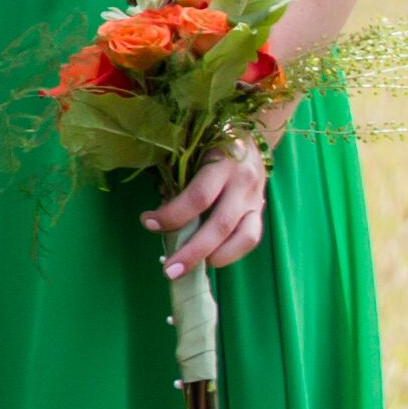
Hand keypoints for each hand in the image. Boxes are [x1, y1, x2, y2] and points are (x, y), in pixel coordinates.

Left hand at [148, 130, 276, 277]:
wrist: (248, 137)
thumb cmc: (208, 147)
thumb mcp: (192, 153)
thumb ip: (178, 181)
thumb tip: (159, 218)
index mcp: (222, 162)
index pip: (198, 196)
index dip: (172, 214)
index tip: (148, 222)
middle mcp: (243, 182)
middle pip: (220, 224)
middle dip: (192, 251)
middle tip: (168, 270)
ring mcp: (255, 198)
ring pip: (242, 236)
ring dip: (213, 258)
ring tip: (187, 271)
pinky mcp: (260, 211)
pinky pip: (251, 238)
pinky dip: (230, 254)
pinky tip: (209, 260)